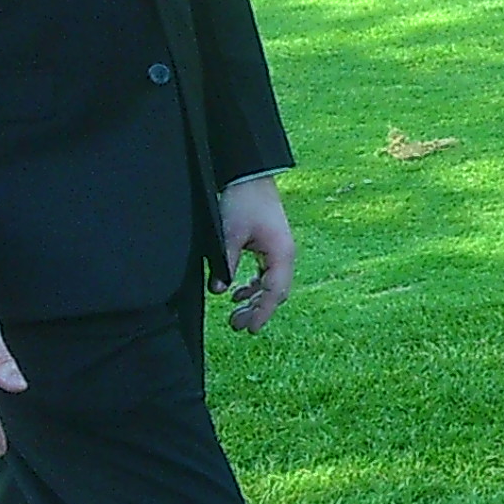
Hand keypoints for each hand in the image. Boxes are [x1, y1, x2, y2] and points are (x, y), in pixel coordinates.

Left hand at [217, 175, 294, 332]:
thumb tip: (218, 290)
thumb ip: (225, 263)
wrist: (250, 174)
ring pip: (271, 284)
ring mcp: (279, 250)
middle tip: (235, 324)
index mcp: (281, 254)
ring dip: (254, 299)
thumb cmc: (243, 200)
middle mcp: (284, 255)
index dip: (262, 313)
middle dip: (257, 310)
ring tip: (234, 312)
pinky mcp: (270, 245)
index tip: (248, 329)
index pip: (275, 293)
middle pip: (275, 292)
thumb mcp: (230, 234)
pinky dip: (253, 285)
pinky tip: (237, 292)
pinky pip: (265, 273)